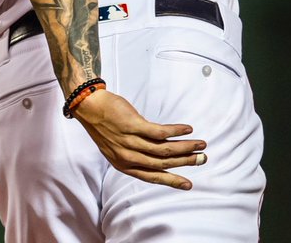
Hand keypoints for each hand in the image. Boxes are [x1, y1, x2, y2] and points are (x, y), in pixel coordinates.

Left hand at [71, 88, 207, 189]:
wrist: (88, 106)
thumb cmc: (103, 125)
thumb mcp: (116, 147)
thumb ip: (136, 154)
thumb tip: (160, 155)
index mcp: (124, 165)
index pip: (152, 177)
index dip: (171, 181)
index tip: (188, 184)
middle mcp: (128, 157)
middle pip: (163, 163)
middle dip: (185, 162)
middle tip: (202, 159)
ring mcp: (130, 141)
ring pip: (164, 149)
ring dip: (185, 147)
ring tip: (200, 144)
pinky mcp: (133, 125)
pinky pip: (160, 132)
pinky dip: (176, 131)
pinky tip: (187, 129)